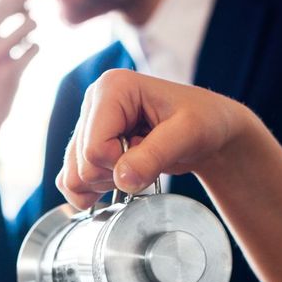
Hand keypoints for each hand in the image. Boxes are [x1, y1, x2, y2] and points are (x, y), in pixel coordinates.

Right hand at [57, 69, 256, 208]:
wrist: (210, 129)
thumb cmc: (204, 120)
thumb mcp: (188, 134)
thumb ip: (155, 155)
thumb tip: (122, 180)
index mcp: (113, 87)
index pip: (94, 148)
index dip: (122, 164)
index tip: (152, 153)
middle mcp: (93, 102)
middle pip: (83, 166)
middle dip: (117, 175)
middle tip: (149, 160)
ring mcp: (88, 125)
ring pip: (74, 178)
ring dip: (108, 184)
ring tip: (138, 166)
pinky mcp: (86, 146)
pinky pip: (71, 182)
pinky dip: (92, 194)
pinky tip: (119, 184)